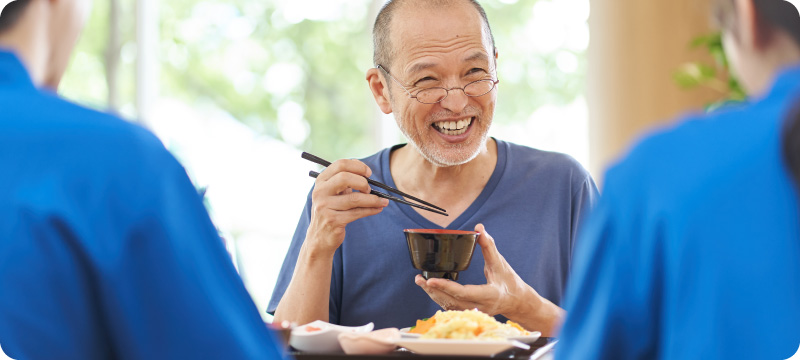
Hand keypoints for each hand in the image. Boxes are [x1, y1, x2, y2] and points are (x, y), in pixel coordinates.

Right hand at [305, 159, 388, 255]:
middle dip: (363, 182)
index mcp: (321, 181)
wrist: (319, 237)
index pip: (340, 165)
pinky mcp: (333, 221)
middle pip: (345, 178)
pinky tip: (378, 208)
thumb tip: (366, 170)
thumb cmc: (330, 211)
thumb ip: (345, 180)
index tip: (368, 173)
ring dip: (373, 199)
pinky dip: (371, 210)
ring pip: (354, 198)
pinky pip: (357, 213)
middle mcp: (320, 192)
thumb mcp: (333, 192)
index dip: (357, 166)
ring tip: (382, 201)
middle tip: (369, 189)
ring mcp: (325, 207)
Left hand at [414, 223, 563, 335]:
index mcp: (489, 295)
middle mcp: (479, 306)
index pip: (463, 293)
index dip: (446, 287)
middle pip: (451, 301)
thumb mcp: (500, 263)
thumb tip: (479, 228)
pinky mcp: (469, 312)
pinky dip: (440, 298)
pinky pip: (451, 307)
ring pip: (449, 306)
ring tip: (421, 282)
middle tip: (420, 279)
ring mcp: (474, 311)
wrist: (516, 301)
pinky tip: (431, 289)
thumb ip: (489, 246)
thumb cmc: (510, 282)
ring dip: (434, 294)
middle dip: (434, 290)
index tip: (431, 280)